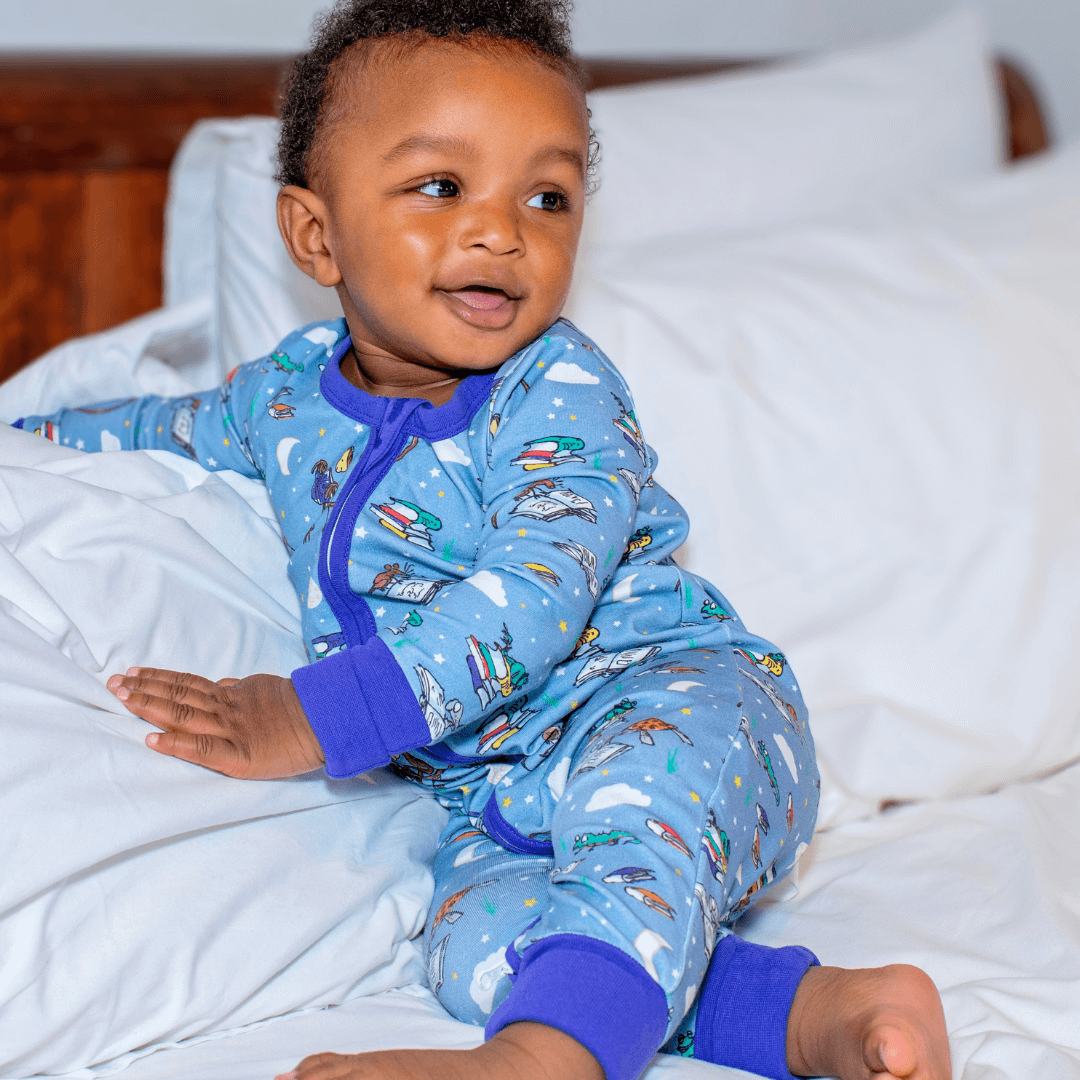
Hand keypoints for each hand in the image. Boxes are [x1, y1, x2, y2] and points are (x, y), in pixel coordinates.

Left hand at [106, 667, 324, 778]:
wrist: (327, 719)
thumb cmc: (300, 708)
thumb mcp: (265, 688)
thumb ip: (240, 688)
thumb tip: (223, 684)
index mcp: (231, 695)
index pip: (187, 683)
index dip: (158, 678)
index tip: (133, 673)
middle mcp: (225, 709)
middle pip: (177, 694)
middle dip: (142, 689)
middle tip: (113, 682)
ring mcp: (230, 730)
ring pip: (183, 715)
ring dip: (149, 707)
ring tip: (123, 699)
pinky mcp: (238, 755)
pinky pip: (202, 748)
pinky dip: (176, 744)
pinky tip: (153, 740)